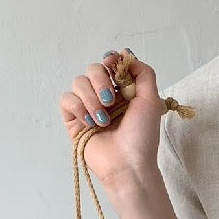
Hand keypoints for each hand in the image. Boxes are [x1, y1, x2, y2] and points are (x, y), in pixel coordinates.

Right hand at [58, 48, 163, 191]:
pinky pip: (66, 100)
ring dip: (91, 99)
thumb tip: (126, 54)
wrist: (128, 164)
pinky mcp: (74, 120)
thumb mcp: (151, 100)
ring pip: (78, 83)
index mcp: (123, 92)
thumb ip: (143, 73)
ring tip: (103, 119)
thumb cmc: (142, 137)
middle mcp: (104, 98)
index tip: (113, 68)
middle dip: (100, 81)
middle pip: (92, 69)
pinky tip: (90, 123)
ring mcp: (88, 108)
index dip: (109, 62)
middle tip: (111, 101)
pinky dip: (78, 108)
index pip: (109, 65)